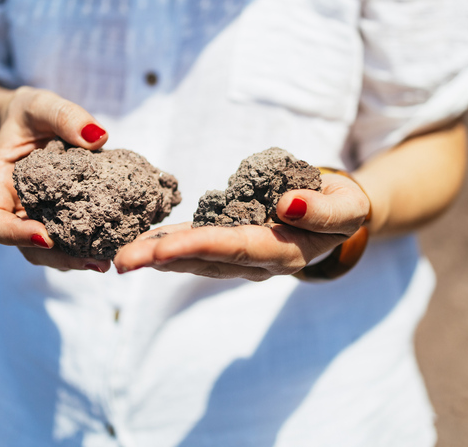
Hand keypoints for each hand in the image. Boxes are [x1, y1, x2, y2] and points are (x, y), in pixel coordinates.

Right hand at [0, 86, 111, 271]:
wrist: (35, 123)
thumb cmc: (30, 114)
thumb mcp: (41, 104)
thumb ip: (64, 115)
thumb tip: (97, 136)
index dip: (13, 235)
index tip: (45, 236)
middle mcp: (14, 209)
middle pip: (26, 247)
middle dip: (58, 258)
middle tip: (94, 262)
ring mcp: (38, 217)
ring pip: (50, 251)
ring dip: (77, 259)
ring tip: (108, 260)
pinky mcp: (62, 218)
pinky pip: (71, 238)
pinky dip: (90, 244)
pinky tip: (116, 243)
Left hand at [113, 173, 370, 280]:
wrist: (334, 215)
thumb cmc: (341, 208)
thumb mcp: (347, 207)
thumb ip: (323, 211)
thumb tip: (289, 206)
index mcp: (284, 253)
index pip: (239, 249)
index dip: (202, 247)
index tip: (165, 246)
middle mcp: (255, 261)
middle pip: (205, 260)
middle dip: (163, 259)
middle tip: (122, 260)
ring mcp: (239, 256)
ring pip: (193, 258)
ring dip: (155, 256)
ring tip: (119, 255)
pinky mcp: (227, 242)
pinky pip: (193, 245)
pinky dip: (165, 245)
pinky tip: (138, 242)